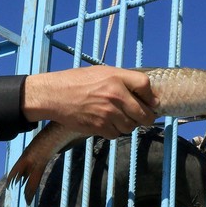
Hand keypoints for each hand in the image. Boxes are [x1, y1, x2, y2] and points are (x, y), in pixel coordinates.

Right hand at [22, 66, 155, 138]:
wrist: (54, 95)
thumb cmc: (77, 81)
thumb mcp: (102, 72)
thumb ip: (123, 80)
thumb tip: (146, 94)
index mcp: (117, 78)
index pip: (146, 87)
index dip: (151, 97)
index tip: (151, 102)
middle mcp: (115, 95)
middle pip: (144, 114)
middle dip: (146, 118)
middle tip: (143, 117)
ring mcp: (108, 113)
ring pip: (130, 127)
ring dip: (128, 125)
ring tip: (118, 118)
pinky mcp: (99, 126)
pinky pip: (116, 134)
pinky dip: (114, 131)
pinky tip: (106, 123)